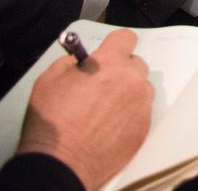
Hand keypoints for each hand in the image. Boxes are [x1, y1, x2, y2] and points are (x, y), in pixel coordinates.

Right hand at [18, 29, 152, 190]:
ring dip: (127, 93)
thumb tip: (81, 60)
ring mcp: (141, 103)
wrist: (62, 162)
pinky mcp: (145, 125)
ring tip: (104, 109)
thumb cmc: (54, 123)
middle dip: (120, 71)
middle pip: (136, 64)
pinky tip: (110, 124)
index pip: (125, 38)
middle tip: (101, 85)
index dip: (116, 44)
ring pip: (141, 88)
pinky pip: (142, 111)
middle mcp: (131, 80)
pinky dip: (129, 114)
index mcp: (109, 63)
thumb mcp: (49, 79)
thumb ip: (70, 61)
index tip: (111, 50)